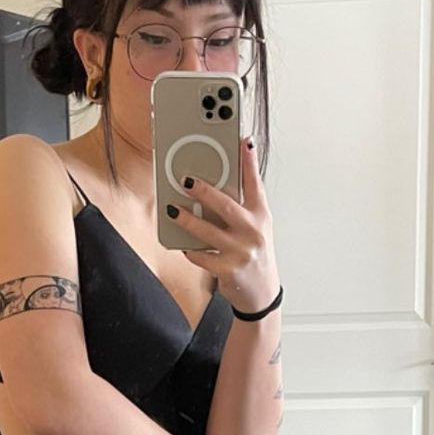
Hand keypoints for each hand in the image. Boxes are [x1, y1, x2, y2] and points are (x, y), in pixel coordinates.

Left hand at [170, 138, 278, 313]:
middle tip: (186, 180)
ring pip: (207, 231)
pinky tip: (183, 244)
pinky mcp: (227, 269)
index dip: (249, 161)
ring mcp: (240, 251)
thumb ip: (240, 209)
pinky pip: (201, 255)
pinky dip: (190, 249)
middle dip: (204, 191)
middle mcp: (253, 231)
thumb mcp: (256, 229)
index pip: (255, 183)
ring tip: (172, 210)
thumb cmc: (254, 255)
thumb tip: (211, 190)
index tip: (243, 140)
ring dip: (187, 220)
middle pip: (225, 205)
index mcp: (261, 216)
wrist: (261, 294)